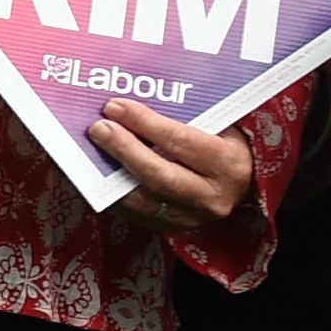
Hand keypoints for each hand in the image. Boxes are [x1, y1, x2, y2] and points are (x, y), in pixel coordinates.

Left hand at [90, 101, 255, 231]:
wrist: (239, 187)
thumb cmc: (221, 145)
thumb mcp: (217, 127)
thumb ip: (183, 116)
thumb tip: (131, 100)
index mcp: (228, 164)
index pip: (180, 141)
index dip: (144, 123)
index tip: (115, 107)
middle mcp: (212, 197)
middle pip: (159, 176)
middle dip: (124, 149)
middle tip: (99, 128)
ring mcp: (191, 218)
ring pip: (143, 200)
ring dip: (111, 174)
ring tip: (91, 149)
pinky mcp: (170, 230)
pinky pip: (133, 213)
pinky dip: (111, 192)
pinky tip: (96, 173)